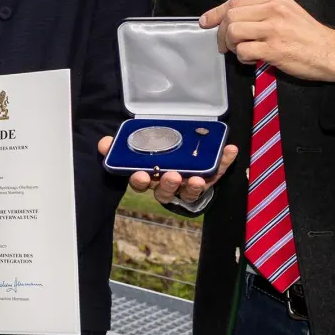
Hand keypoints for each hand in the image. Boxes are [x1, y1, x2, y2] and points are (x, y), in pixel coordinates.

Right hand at [98, 135, 238, 205]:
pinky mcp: (208, 180)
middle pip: (166, 191)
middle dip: (169, 184)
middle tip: (172, 176)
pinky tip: (229, 150)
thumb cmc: (155, 155)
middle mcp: (168, 186)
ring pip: (190, 192)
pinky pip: (216, 174)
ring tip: (197, 178)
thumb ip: (118, 147)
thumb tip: (104, 143)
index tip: (139, 174)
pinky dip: (224, 162)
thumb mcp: (135, 149)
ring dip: (194, 186)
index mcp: (149, 178)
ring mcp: (188, 186)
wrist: (180, 157)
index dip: (139, 181)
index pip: (140, 183)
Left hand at [201, 0, 334, 84]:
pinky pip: (243, 50)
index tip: (206, 21)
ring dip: (230, 45)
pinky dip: (242, 57)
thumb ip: (263, 11)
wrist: (334, 53)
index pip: (236, 1)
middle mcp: (274, 10)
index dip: (217, 12)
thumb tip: (232, 19)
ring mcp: (274, 29)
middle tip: (224, 44)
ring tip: (240, 51)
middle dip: (221, 32)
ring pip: (234, 31)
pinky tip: (252, 59)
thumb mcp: (288, 12)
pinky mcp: (274, 49)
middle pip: (231, 16)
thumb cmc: (310, 36)